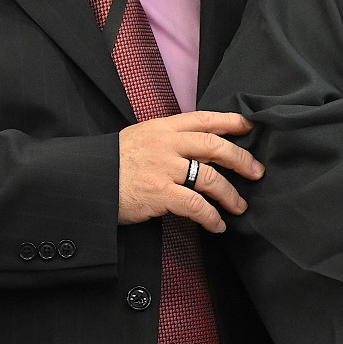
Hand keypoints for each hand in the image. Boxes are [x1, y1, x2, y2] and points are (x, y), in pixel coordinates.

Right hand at [118, 112, 262, 233]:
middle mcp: (167, 144)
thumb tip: (201, 150)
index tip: (250, 126)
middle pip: (215, 146)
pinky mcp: (160, 193)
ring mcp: (164, 168)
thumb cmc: (113, 162)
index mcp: (163, 128)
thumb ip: (169, 141)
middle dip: (241, 159)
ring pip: (210, 178)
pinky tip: (217, 225)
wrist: (86, 179)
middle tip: (256, 172)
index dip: (230, 121)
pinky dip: (211, 217)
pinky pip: (196, 205)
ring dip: (231, 194)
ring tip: (239, 207)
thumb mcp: (141, 138)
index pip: (204, 119)